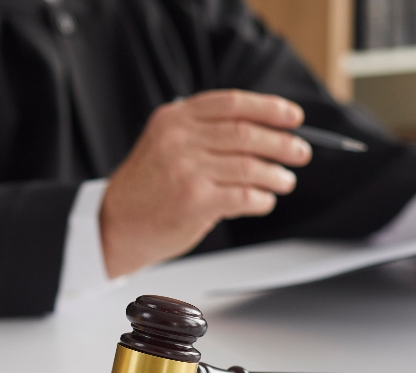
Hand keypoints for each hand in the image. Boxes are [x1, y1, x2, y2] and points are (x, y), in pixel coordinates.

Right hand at [100, 90, 312, 277]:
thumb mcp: (164, 144)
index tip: (293, 116)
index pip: (232, 103)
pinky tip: (264, 201)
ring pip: (251, 166)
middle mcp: (179, 139)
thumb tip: (262, 133)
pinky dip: (262, 199)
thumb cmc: (146, 189)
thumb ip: (202, 133)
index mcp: (173, 119)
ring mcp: (187, 169)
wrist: (115, 225)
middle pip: (246, 133)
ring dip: (276, 175)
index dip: (268, 108)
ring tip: (285, 180)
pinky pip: (244, 196)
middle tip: (299, 152)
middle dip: (281, 143)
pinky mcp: (195, 201)